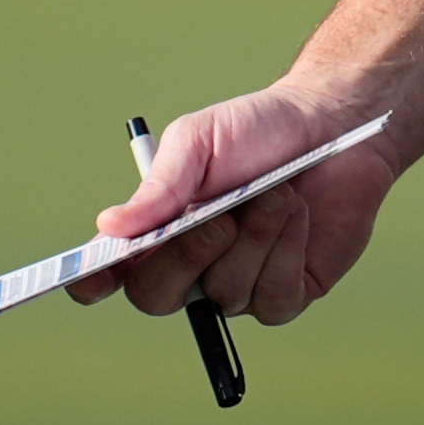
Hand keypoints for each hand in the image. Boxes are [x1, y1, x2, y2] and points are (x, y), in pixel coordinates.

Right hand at [63, 79, 398, 326]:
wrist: (333, 124)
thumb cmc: (259, 130)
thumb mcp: (201, 140)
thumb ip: (160, 186)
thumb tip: (108, 227)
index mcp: (158, 229)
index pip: (110, 271)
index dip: (92, 282)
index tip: (89, 277)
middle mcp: (192, 266)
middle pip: (158, 296)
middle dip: (187, 257)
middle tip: (219, 219)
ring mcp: (238, 284)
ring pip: (224, 294)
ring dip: (254, 238)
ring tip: (277, 192)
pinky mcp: (285, 294)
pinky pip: (271, 300)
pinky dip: (286, 253)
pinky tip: (300, 216)